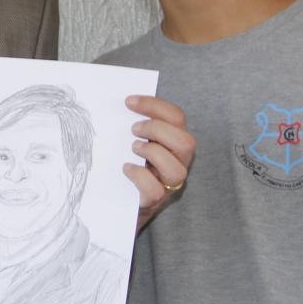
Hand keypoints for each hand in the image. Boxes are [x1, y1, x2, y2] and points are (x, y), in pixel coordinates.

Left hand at [124, 94, 194, 231]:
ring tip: (133, 149)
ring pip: (177, 170)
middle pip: (187, 143)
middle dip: (158, 129)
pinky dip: (139, 176)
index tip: (129, 101)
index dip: (155, 105)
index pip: (177, 118)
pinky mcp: (154, 202)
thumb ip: (134, 125)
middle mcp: (177, 163)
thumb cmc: (126, 164)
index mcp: (173, 142)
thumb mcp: (133, 140)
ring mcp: (168, 185)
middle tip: (133, 129)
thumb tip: (122, 102)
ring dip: (153, 153)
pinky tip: (126, 168)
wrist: (116, 201)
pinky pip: (156, 191)